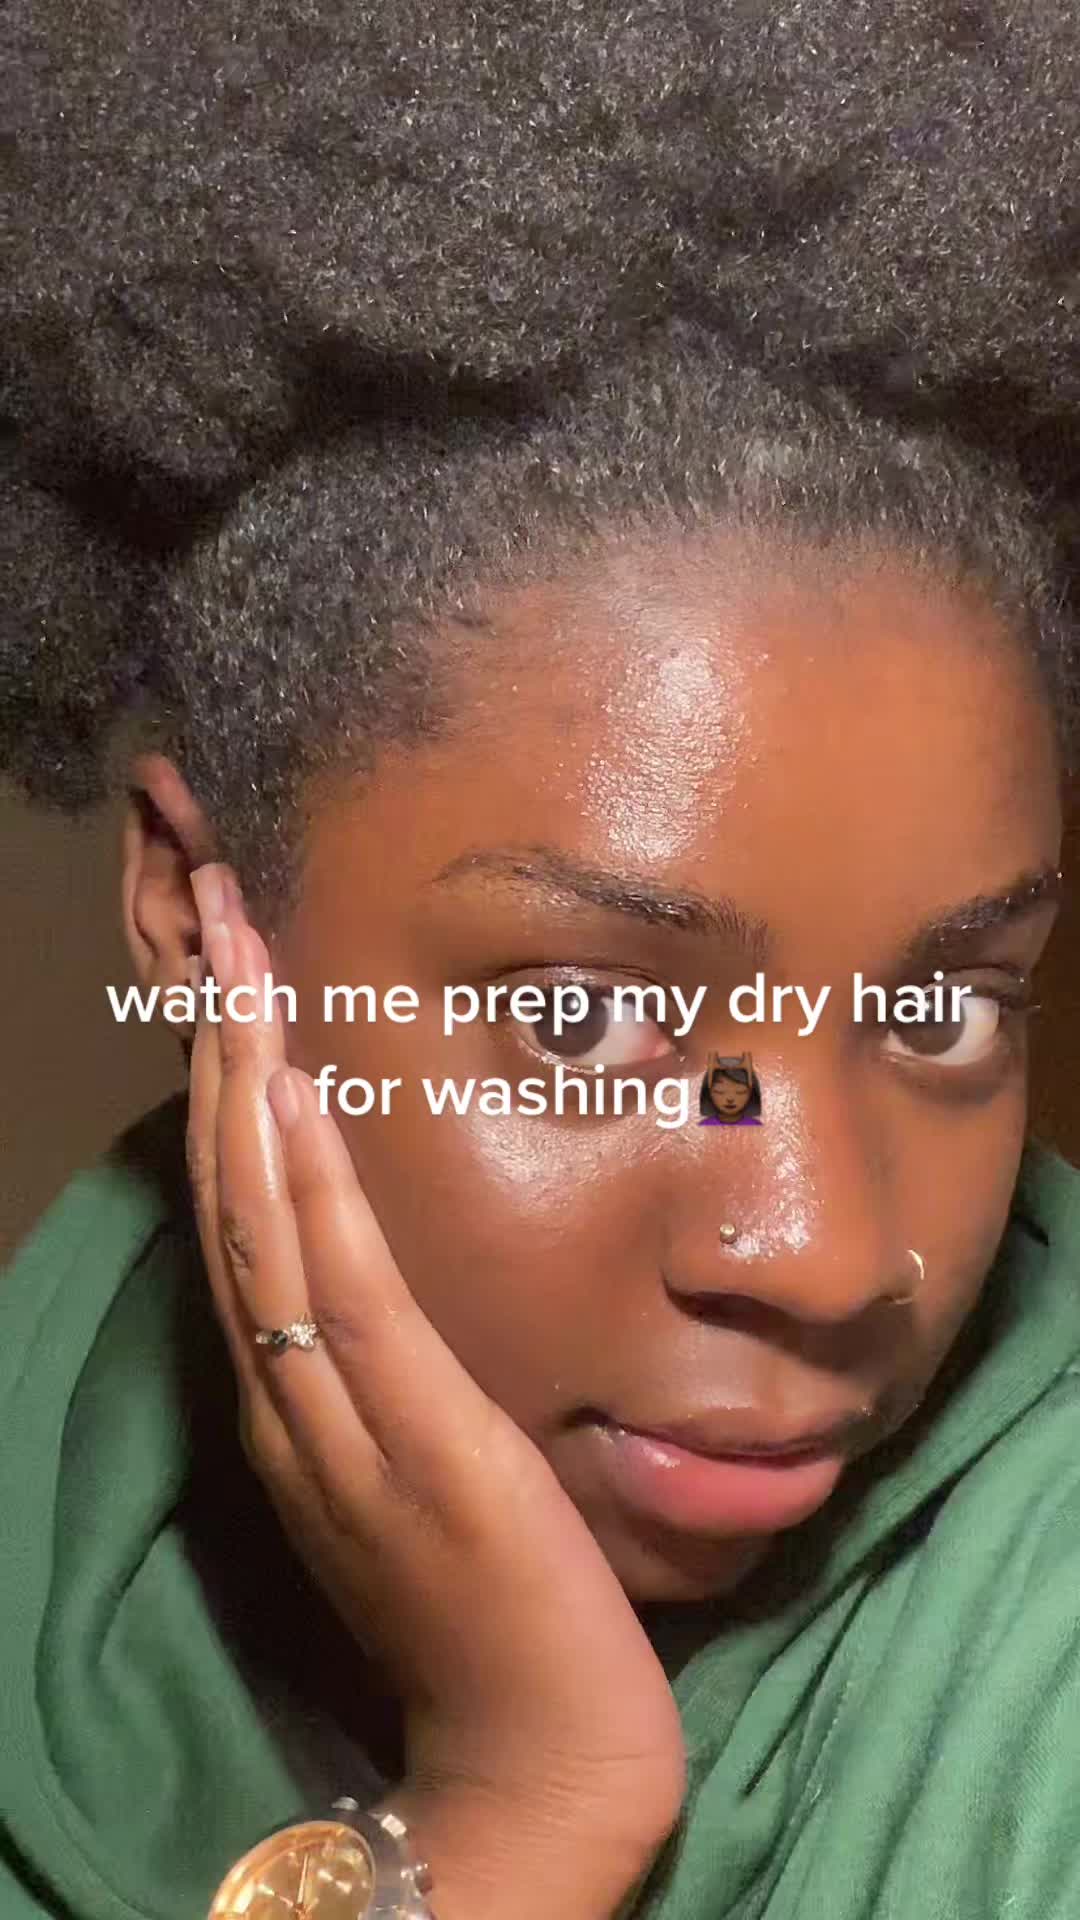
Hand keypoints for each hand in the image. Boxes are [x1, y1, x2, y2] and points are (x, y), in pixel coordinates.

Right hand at [186, 864, 685, 1919]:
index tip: (233, 975)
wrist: (537, 1755)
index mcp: (299, 1392)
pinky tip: (299, 1093)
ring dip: (252, 1079)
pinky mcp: (418, 1434)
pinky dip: (314, 1187)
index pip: (248, 1213)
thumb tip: (391, 1272)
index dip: (229, 1088)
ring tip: (240, 958)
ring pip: (272, 1219)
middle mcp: (292, 1391)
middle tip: (218, 914)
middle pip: (238, 1191)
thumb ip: (393, 1371)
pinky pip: (349, 1288)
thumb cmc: (495, 1604)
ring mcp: (341, 1413)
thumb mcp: (428, 1461)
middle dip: (225, 1047)